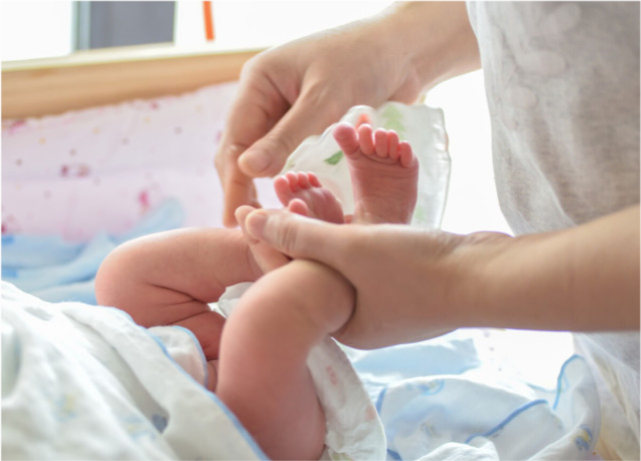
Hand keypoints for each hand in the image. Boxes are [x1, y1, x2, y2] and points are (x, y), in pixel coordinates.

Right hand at [214, 3, 449, 225]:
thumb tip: (247, 171)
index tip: (232, 217)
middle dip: (242, 184)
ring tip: (263, 216)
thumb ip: (286, 137)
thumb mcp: (323, 100)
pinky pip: (286, 149)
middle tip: (246, 225)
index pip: (235, 138)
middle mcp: (266, 95)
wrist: (402, 49)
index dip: (232, 180)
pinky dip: (283, 171)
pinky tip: (284, 193)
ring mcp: (284, 107)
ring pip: (263, 151)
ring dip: (262, 181)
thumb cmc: (362, 61)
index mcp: (259, 82)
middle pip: (242, 146)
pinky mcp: (305, 118)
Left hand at [241, 209, 511, 348]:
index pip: (291, 282)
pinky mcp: (408, 284)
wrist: (488, 277)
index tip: (247, 210)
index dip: (267, 243)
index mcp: (341, 325)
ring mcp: (387, 303)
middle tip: (273, 196)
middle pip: (315, 271)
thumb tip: (250, 220)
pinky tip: (344, 210)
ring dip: (325, 228)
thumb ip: (301, 234)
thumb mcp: (351, 248)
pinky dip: (354, 233)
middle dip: (295, 232)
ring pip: (343, 262)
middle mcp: (361, 319)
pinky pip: (368, 257)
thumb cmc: (417, 271)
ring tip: (303, 194)